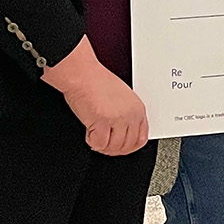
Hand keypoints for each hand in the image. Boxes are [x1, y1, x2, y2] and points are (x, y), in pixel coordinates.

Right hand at [42, 37, 148, 154]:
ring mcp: (117, 119)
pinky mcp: (101, 122)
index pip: (142, 138)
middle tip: (105, 144)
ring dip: (103, 146)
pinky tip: (89, 133)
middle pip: (128, 146)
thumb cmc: (96, 81)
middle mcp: (130, 115)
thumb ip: (126, 115)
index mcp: (138, 108)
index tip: (120, 146)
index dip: (129, 146)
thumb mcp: (122, 97)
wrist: (82, 74)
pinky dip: (92, 141)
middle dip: (115, 149)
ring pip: (114, 147)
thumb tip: (122, 132)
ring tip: (96, 137)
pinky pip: (99, 144)